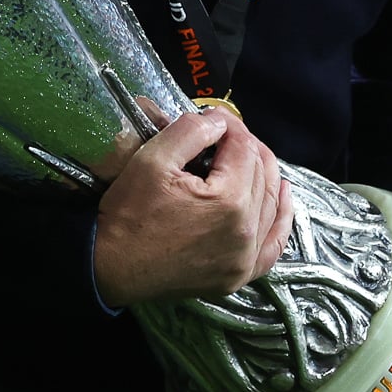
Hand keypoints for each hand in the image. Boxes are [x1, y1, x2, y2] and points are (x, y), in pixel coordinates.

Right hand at [92, 109, 292, 305]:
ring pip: (272, 204)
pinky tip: (282, 197)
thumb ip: (192, 131)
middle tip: (223, 134)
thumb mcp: (152, 159)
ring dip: (265, 175)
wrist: (109, 268)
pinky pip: (274, 244)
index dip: (231, 126)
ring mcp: (245, 259)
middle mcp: (247, 232)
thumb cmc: (127, 214)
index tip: (213, 115)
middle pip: (261, 174)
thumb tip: (219, 121)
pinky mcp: (239, 276)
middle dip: (245, 147)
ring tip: (252, 156)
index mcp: (229, 201)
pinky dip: (281, 218)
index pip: (244, 149)